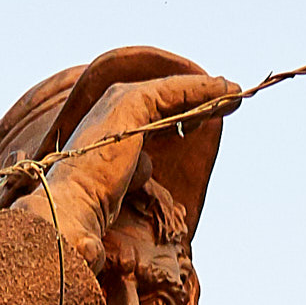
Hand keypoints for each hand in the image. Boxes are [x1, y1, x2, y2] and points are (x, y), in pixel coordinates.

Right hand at [40, 68, 240, 253]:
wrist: (70, 209)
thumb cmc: (87, 212)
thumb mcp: (118, 188)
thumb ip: (134, 173)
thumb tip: (148, 166)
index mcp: (105, 129)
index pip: (149, 114)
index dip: (179, 113)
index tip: (205, 118)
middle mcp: (110, 111)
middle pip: (163, 99)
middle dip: (196, 98)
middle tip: (227, 99)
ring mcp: (119, 104)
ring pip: (172, 92)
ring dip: (205, 92)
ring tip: (234, 93)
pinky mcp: (131, 105)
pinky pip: (175, 92)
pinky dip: (201, 91)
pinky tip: (225, 92)